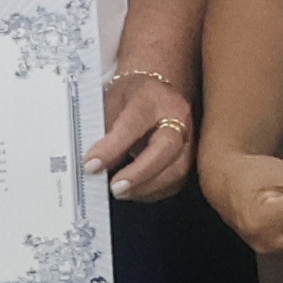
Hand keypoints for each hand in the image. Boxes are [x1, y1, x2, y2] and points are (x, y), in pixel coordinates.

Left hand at [87, 70, 197, 197]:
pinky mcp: (191, 156)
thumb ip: (104, 132)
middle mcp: (177, 115)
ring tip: (121, 192)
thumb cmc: (131, 96)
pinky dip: (154, 191)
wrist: (157, 90)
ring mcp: (189, 136)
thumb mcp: (111, 103)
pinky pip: (176, 181)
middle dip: (139, 173)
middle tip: (115, 187)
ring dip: (146, 186)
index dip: (111, 148)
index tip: (91, 165)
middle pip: (166, 148)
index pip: (133, 125)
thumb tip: (95, 165)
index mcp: (152, 97)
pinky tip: (135, 191)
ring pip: (177, 169)